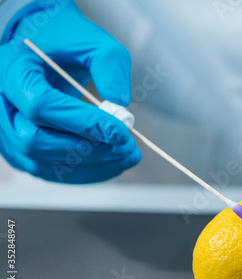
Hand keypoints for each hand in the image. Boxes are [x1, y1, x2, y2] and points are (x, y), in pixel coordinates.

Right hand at [0, 1, 140, 182]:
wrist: (44, 48)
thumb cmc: (66, 42)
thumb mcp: (94, 42)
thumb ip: (110, 68)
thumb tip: (120, 105)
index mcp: (12, 71)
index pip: (42, 105)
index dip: (83, 122)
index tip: (121, 130)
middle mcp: (2, 105)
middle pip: (36, 140)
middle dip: (88, 149)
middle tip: (127, 146)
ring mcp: (6, 131)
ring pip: (42, 162)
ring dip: (90, 165)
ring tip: (128, 156)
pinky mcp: (20, 149)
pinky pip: (48, 170)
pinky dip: (83, 172)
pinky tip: (113, 164)